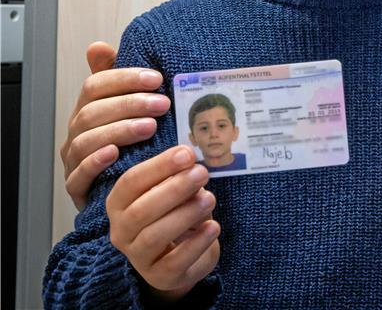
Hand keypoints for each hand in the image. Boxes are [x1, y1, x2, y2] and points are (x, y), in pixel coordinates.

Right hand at [60, 41, 168, 208]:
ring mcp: (74, 161)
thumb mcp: (129, 111)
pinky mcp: (78, 188)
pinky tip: (115, 154)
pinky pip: (79, 175)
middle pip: (92, 111)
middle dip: (129, 104)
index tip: (157, 78)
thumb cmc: (129, 146)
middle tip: (162, 104)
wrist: (126, 194)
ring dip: (119, 130)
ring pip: (86, 140)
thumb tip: (97, 47)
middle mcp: (77, 134)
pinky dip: (95, 162)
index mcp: (88, 111)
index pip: (95, 86)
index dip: (124, 79)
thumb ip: (118, 81)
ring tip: (149, 127)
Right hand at [107, 145, 219, 301]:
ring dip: (185, 214)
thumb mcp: (174, 190)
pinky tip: (213, 227)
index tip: (187, 153)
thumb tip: (190, 158)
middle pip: (141, 210)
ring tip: (210, 198)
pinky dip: (196, 242)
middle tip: (202, 173)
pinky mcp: (160, 276)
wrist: (184, 254)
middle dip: (174, 188)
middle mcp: (121, 231)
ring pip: (155, 236)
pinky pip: (175, 261)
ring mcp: (138, 257)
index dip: (159, 166)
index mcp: (119, 203)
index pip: (131, 182)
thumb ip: (178, 175)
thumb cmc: (176, 212)